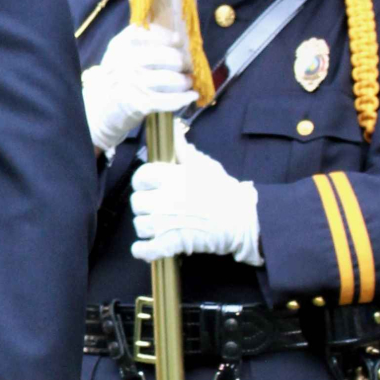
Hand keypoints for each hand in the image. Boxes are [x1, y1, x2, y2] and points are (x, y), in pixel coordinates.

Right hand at [80, 21, 195, 154]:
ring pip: (170, 79)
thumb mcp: (119, 55)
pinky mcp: (137, 103)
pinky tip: (191, 96)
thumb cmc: (116, 80)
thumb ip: (139, 41)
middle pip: (166, 57)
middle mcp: (125, 61)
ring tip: (188, 82)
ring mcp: (131, 83)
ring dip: (185, 81)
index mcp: (120, 45)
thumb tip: (176, 37)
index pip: (152, 35)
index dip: (170, 39)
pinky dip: (183, 99)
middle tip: (188, 67)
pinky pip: (168, 100)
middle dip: (183, 62)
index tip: (179, 43)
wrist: (99, 111)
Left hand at [131, 136, 261, 264]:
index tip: (149, 186)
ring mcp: (166, 223)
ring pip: (139, 225)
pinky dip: (142, 250)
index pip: (140, 177)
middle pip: (137, 202)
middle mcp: (164, 199)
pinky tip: (142, 248)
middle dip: (145, 205)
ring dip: (146, 226)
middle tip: (156, 207)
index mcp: (170, 178)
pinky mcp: (172, 243)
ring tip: (157, 225)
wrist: (242, 218)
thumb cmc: (224, 190)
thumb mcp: (204, 164)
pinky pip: (146, 249)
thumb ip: (184, 150)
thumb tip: (174, 130)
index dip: (143, 182)